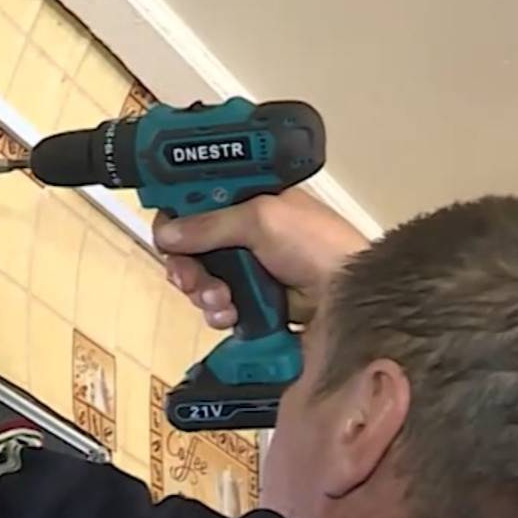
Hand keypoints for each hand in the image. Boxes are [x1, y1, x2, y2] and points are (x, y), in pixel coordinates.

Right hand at [154, 189, 368, 329]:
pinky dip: (218, 313)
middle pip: (191, 246)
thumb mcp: (262, 219)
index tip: (167, 232)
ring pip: (200, 281)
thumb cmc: (317, 246)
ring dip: (203, 292)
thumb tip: (165, 233)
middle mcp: (246, 234)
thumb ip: (210, 224)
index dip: (178, 215)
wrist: (351, 299)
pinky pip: (217, 309)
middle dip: (186, 264)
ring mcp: (249, 271)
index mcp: (251, 200)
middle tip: (189, 278)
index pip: (199, 202)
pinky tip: (232, 316)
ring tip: (222, 301)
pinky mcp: (252, 305)